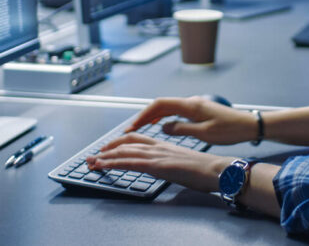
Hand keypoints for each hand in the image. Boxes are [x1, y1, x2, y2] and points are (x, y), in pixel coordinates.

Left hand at [86, 133, 231, 192]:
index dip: (120, 142)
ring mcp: (157, 155)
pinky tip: (104, 165)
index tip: (108, 149)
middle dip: (108, 148)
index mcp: (164, 145)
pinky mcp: (157, 165)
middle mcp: (158, 146)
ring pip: (125, 151)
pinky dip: (114, 163)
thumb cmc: (204, 169)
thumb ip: (170, 162)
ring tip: (91, 162)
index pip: (137, 140)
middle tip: (93, 156)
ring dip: (105, 156)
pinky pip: (130, 162)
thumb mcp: (183, 163)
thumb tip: (163, 167)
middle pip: (127, 142)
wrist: (216, 170)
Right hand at [124, 96, 257, 144]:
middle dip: (145, 115)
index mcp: (191, 105)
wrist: (248, 125)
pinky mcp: (199, 109)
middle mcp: (191, 101)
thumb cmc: (230, 130)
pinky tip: (160, 125)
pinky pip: (176, 110)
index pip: (160, 104)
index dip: (144, 114)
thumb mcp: (204, 134)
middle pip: (162, 104)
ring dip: (153, 116)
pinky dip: (164, 116)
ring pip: (168, 107)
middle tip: (131, 129)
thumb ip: (181, 129)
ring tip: (140, 128)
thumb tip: (163, 127)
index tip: (132, 126)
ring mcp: (195, 104)